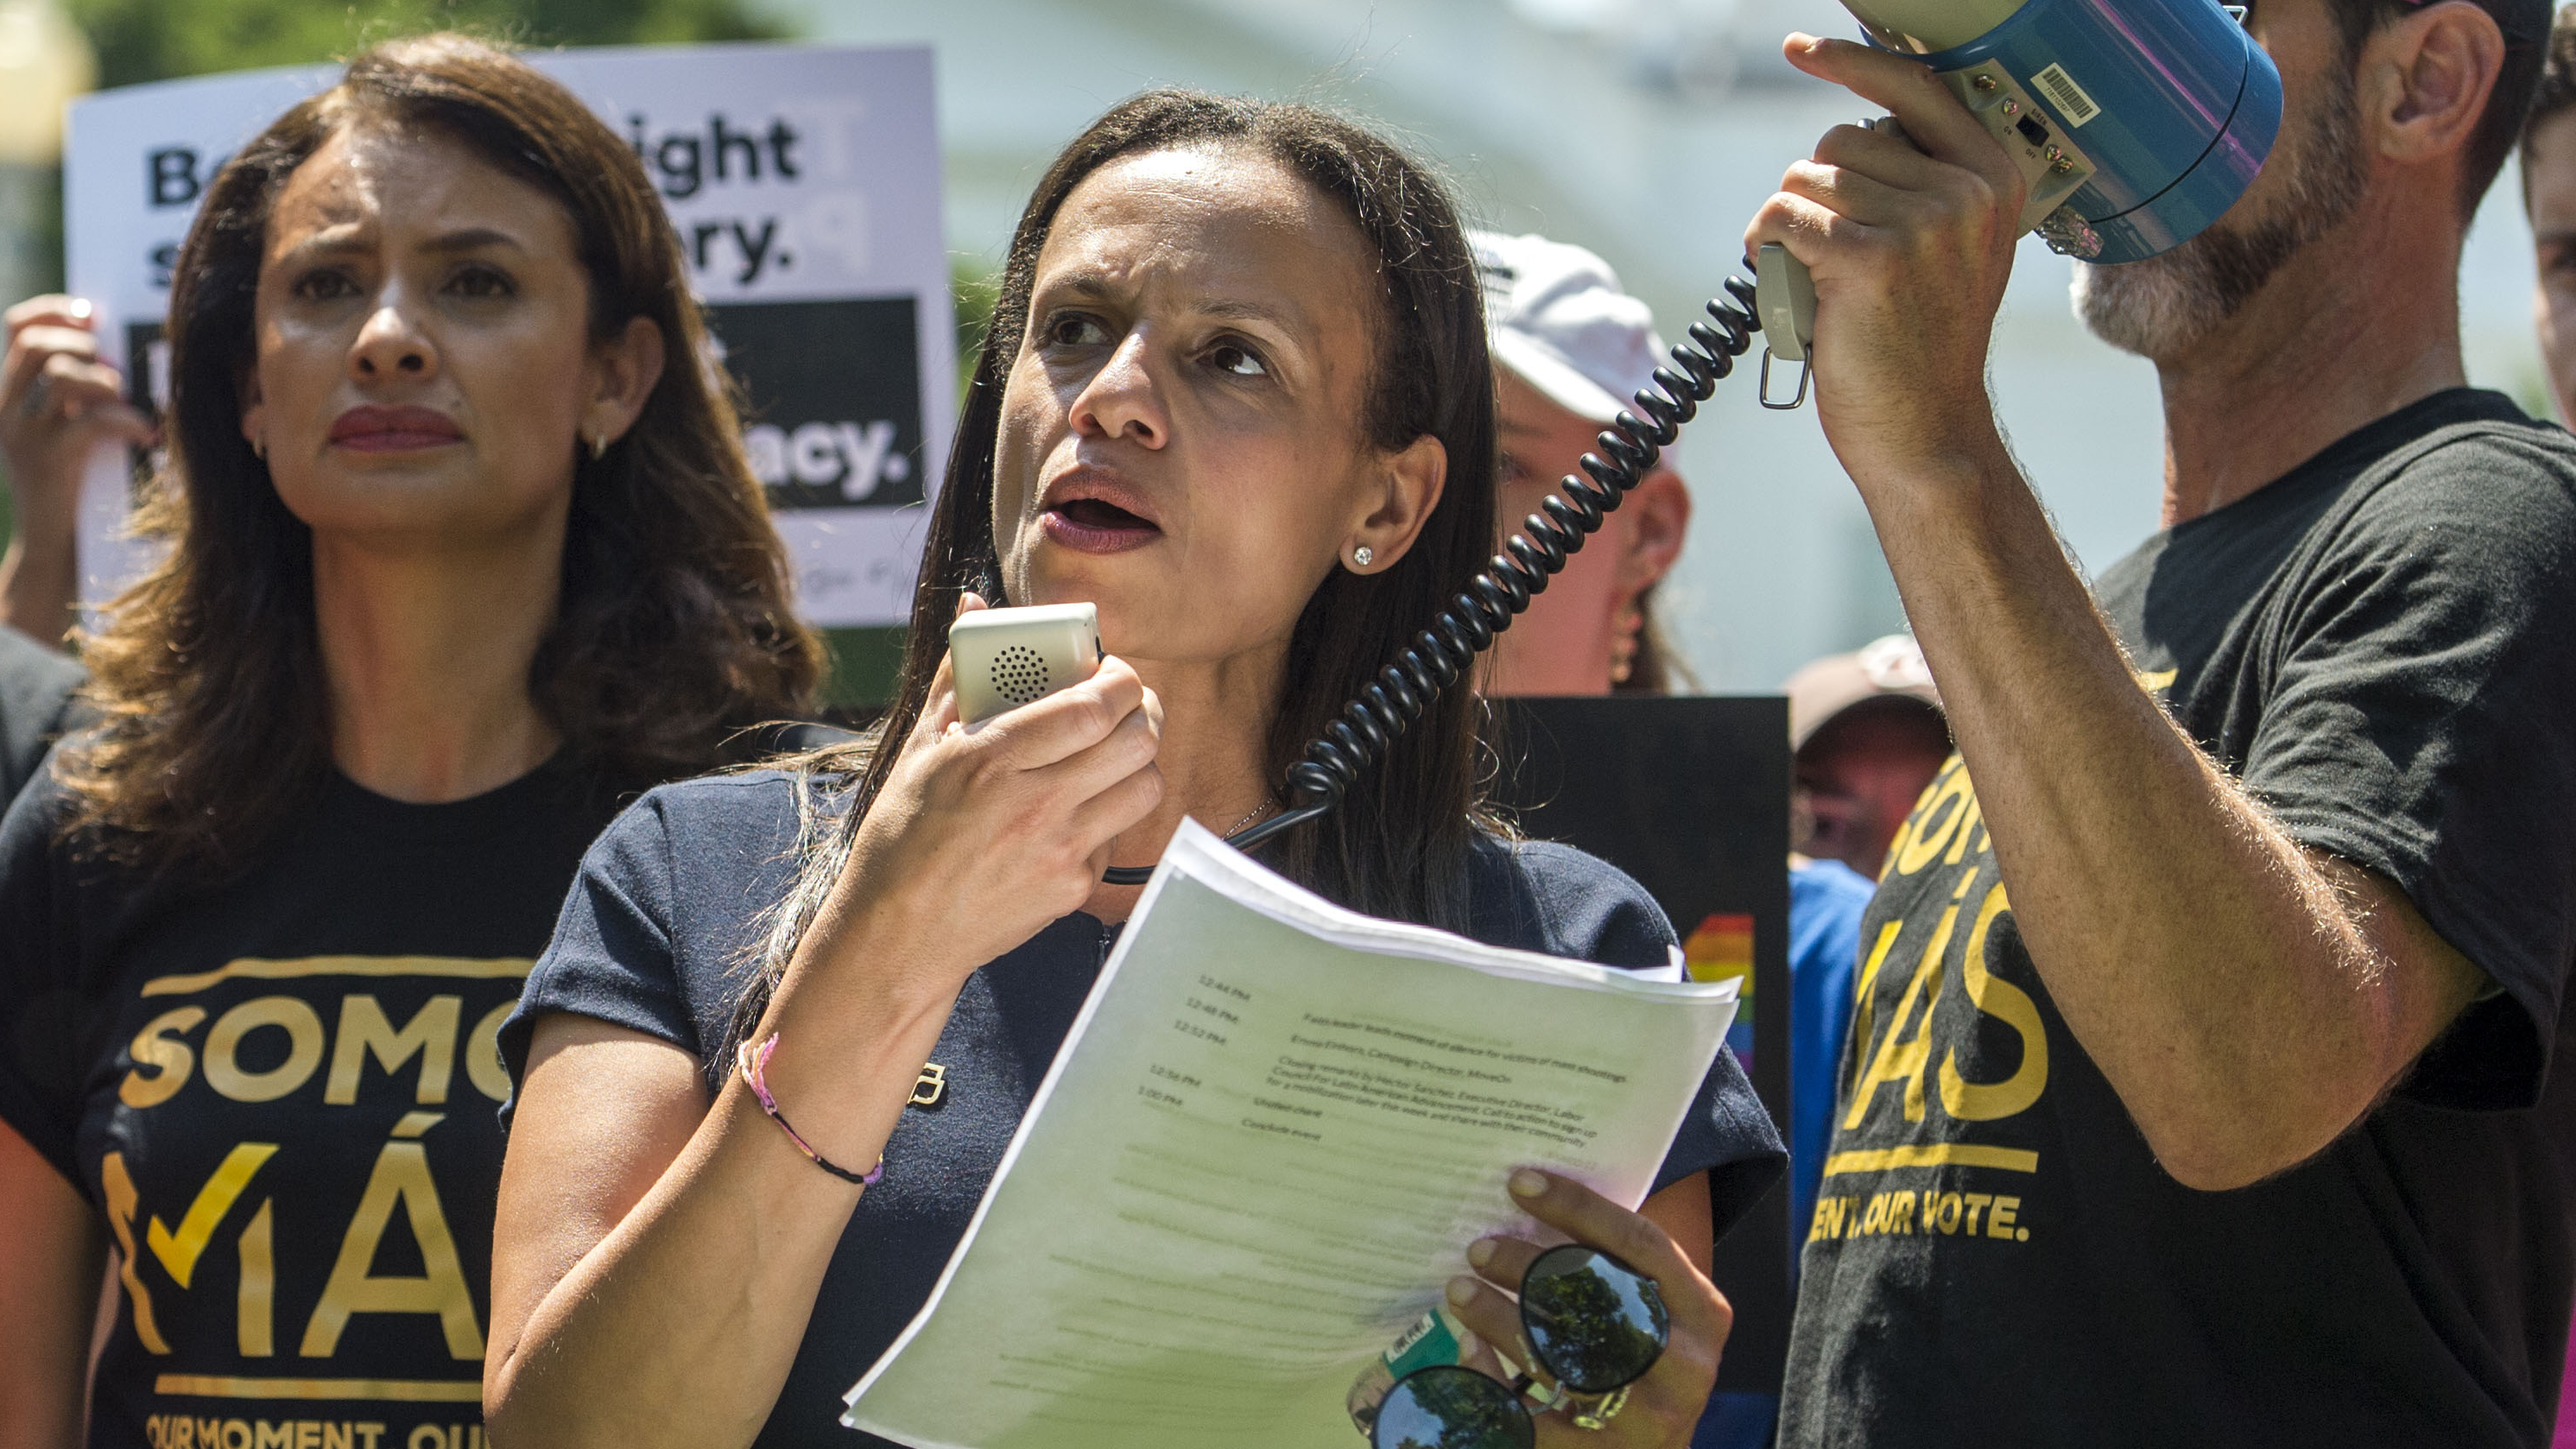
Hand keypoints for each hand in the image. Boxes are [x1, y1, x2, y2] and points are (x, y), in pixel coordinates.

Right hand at [2, 296, 154, 639]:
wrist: (55, 547)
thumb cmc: (76, 484)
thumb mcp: (65, 427)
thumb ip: (73, 391)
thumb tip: (111, 348)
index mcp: (8, 392)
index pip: (17, 325)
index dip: (57, 311)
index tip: (94, 319)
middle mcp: (3, 406)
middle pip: (38, 343)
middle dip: (86, 348)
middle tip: (114, 377)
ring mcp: (20, 433)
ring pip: (62, 375)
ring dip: (106, 383)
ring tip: (125, 406)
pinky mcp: (47, 461)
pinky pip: (89, 421)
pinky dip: (126, 421)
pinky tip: (145, 434)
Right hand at [825, 592, 1164, 990]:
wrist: (900, 933)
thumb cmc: (904, 836)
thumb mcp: (921, 747)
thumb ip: (958, 673)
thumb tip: (975, 606)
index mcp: (993, 759)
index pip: (1095, 706)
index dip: (1120, 679)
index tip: (1111, 671)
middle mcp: (1036, 804)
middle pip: (1137, 741)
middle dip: (1141, 711)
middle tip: (1121, 706)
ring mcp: (1061, 850)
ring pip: (1145, 787)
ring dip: (1136, 761)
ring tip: (1109, 753)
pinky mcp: (1073, 888)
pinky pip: (1119, 835)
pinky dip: (1110, 813)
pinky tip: (1079, 808)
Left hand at [1443, 1169, 1731, 1447]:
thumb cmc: (1650, 1365)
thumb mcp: (1657, 1313)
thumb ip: (1618, 1268)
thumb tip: (1534, 1203)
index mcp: (1703, 1313)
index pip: (1641, 1245)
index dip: (1579, 1208)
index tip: (1520, 1182)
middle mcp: (1683, 1367)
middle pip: (1597, 1301)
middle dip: (1528, 1269)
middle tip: (1478, 1248)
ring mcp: (1644, 1419)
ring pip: (1557, 1360)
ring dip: (1498, 1320)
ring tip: (1460, 1291)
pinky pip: (1527, 1416)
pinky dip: (1490, 1380)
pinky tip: (1467, 1349)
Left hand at [1742, 35, 2023, 494]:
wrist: (1926, 433)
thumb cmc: (1920, 345)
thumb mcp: (1948, 248)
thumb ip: (1919, 184)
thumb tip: (1845, 130)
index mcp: (1994, 176)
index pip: (1913, 87)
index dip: (1850, 61)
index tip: (1800, 48)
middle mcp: (1966, 191)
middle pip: (1838, 141)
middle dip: (1815, 196)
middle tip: (1838, 266)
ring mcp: (1923, 222)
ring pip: (1803, 181)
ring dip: (1790, 230)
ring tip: (1824, 288)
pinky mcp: (1870, 258)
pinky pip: (1781, 217)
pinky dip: (1765, 249)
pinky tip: (1788, 287)